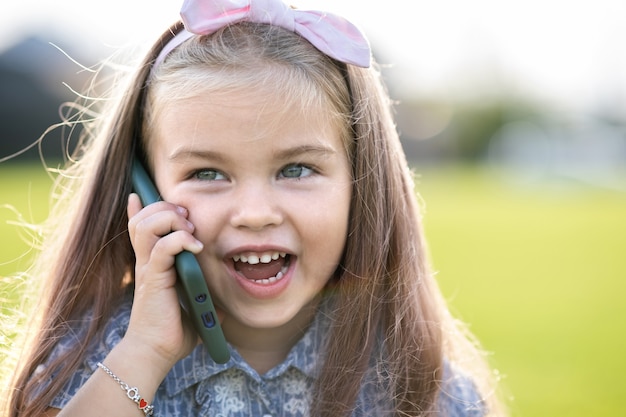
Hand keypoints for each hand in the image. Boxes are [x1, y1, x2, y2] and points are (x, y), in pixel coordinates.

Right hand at [125, 193, 203, 370]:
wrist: (156, 353)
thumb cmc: (172, 333)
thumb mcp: (193, 309)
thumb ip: (204, 300)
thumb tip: (222, 307)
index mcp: (153, 263)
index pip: (138, 226)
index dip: (138, 207)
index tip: (139, 192)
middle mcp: (146, 261)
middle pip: (142, 217)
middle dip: (166, 207)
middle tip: (187, 218)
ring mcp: (148, 268)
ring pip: (147, 225)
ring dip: (171, 219)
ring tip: (190, 231)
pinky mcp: (155, 278)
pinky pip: (163, 246)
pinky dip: (180, 240)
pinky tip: (195, 246)